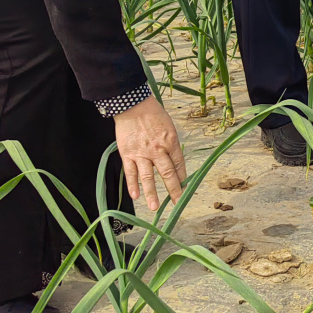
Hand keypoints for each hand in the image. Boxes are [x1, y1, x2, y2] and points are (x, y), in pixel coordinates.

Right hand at [114, 97, 185, 211]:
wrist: (133, 105)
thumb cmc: (153, 114)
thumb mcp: (169, 127)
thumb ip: (171, 144)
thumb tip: (174, 161)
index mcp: (170, 141)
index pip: (179, 164)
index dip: (182, 179)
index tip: (184, 190)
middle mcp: (157, 149)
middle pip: (167, 173)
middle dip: (173, 190)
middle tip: (176, 203)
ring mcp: (142, 153)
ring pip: (147, 177)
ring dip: (151, 193)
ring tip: (154, 207)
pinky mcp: (127, 154)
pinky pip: (130, 172)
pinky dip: (132, 185)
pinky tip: (135, 196)